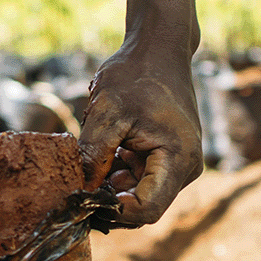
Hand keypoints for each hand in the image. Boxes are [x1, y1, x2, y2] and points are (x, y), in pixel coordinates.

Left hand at [80, 42, 202, 226]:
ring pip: (137, 191)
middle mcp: (184, 167)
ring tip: (89, 158)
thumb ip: (94, 154)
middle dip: (109, 200)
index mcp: (178, 159)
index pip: (147, 210)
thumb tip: (80, 191)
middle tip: (76, 185)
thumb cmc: (136, 73)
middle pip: (143, 205)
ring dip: (110, 184)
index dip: (114, 213)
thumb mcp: (107, 111)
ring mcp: (177, 162)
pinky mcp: (166, 155)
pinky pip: (139, 176)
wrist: (158, 47)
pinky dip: (116, 170)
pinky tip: (102, 150)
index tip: (83, 200)